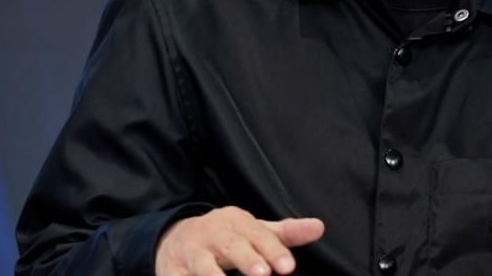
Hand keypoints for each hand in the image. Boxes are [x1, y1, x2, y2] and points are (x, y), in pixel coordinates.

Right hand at [155, 206, 324, 275]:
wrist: (175, 238)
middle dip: (247, 259)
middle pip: (231, 247)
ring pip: (203, 266)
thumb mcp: (255, 231)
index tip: (288, 267)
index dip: (273, 250)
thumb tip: (319, 227)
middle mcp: (212, 234)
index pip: (257, 234)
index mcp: (234, 221)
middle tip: (263, 275)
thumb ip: (285, 233)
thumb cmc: (227, 238)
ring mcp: (190, 253)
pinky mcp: (171, 272)